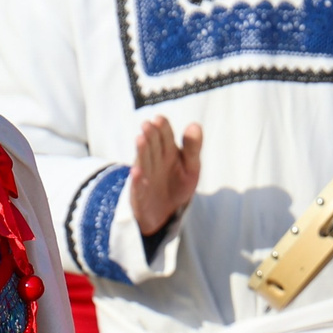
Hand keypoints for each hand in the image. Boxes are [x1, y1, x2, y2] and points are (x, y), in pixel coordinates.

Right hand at [130, 116, 202, 238]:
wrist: (165, 213)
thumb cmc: (178, 185)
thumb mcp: (191, 167)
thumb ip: (193, 147)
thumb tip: (195, 125)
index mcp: (168, 152)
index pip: (164, 136)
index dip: (162, 127)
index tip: (159, 119)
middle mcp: (154, 161)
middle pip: (152, 146)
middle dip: (150, 135)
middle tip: (148, 125)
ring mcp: (145, 176)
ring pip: (144, 162)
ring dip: (142, 151)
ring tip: (141, 140)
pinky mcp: (140, 194)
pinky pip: (138, 186)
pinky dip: (137, 179)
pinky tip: (137, 172)